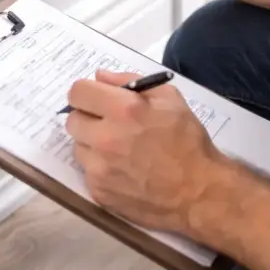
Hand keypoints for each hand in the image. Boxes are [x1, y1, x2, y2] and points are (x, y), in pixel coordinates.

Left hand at [65, 70, 227, 233]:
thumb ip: (131, 81)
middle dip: (88, 117)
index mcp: (123, 110)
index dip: (87, 92)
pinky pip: (87, 172)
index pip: (77, 92)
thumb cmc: (187, 140)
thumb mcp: (170, 98)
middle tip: (109, 123)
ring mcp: (99, 169)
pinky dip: (100, 168)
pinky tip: (123, 170)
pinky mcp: (98, 192)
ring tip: (119, 149)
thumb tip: (101, 77)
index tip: (98, 98)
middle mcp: (105, 138)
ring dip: (92, 144)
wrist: (198, 192)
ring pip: (78, 147)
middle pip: (72, 120)